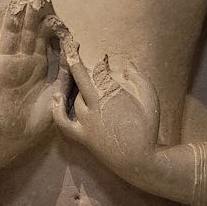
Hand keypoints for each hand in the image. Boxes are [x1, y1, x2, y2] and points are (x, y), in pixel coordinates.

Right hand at [0, 0, 54, 150]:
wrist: (17, 133)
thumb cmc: (39, 117)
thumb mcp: (58, 92)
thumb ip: (65, 72)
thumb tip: (73, 48)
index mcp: (39, 62)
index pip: (43, 37)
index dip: (48, 22)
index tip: (54, 7)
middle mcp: (23, 59)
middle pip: (26, 31)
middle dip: (30, 14)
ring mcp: (7, 63)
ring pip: (9, 36)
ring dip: (11, 20)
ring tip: (16, 2)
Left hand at [52, 46, 161, 185]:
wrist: (140, 161)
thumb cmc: (148, 128)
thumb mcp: (150, 98)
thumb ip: (138, 77)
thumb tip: (125, 63)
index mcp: (112, 95)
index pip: (99, 70)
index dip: (100, 61)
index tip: (104, 57)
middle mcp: (95, 106)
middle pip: (81, 78)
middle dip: (75, 59)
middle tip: (72, 45)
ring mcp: (86, 122)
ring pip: (76, 97)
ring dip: (79, 86)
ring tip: (79, 76)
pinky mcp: (82, 136)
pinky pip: (63, 121)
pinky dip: (57, 109)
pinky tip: (56, 96)